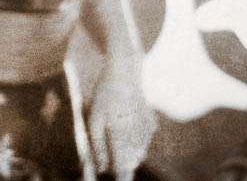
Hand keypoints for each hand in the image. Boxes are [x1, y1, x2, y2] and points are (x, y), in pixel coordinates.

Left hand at [88, 58, 156, 179]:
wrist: (126, 74)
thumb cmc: (105, 96)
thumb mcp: (94, 120)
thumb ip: (97, 146)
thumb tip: (101, 168)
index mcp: (122, 138)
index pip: (123, 169)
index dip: (119, 177)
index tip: (115, 179)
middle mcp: (138, 138)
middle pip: (131, 163)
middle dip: (121, 164)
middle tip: (110, 159)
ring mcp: (147, 131)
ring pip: (139, 153)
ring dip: (128, 153)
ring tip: (117, 135)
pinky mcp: (152, 123)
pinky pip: (144, 140)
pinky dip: (136, 140)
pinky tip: (127, 124)